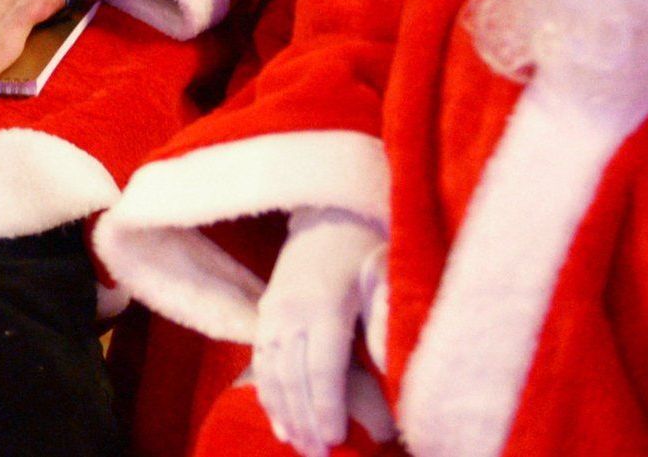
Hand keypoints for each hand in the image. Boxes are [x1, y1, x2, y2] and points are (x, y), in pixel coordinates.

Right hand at [253, 207, 386, 456]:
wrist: (329, 215)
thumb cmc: (365, 250)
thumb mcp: (384, 279)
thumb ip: (384, 324)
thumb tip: (387, 369)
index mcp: (324, 304)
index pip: (322, 366)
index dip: (327, 406)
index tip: (336, 438)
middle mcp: (291, 310)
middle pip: (293, 376)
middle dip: (305, 419)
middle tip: (320, 455)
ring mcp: (273, 310)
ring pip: (272, 371)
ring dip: (285, 412)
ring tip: (300, 446)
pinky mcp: (265, 311)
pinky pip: (260, 359)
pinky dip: (266, 391)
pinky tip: (277, 420)